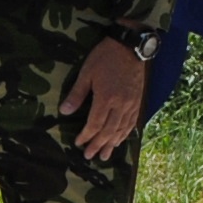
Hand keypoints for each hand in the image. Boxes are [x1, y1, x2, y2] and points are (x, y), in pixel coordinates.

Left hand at [68, 37, 146, 156]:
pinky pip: (132, 123)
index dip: (87, 136)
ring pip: (121, 129)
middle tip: (90, 156)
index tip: (79, 144)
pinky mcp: (138, 101)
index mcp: (106, 98)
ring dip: (112, 144)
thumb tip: (64, 111)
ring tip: (105, 155)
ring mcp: (131, 104)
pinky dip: (125, 134)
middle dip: (98, 145)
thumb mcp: (87, 73)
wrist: (131, 46)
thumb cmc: (106, 57)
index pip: (95, 124)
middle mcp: (121, 105)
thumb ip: (77, 94)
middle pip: (109, 131)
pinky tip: (120, 140)